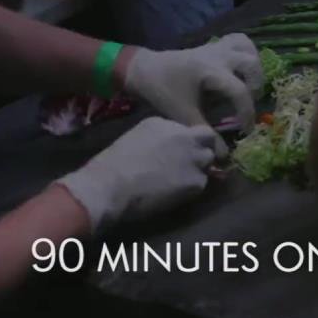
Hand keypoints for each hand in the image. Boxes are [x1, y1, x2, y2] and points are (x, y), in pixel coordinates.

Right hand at [56, 117, 221, 231]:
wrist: (110, 185)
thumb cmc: (112, 164)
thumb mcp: (135, 138)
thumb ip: (158, 138)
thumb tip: (166, 148)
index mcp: (164, 123)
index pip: (188, 127)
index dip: (190, 139)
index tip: (183, 150)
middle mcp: (184, 136)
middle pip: (207, 138)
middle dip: (202, 148)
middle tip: (190, 163)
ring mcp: (194, 157)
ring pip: (208, 161)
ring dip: (198, 168)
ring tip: (181, 180)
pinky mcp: (196, 180)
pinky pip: (202, 183)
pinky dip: (192, 188)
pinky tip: (176, 194)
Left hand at [124, 34, 261, 133]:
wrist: (145, 69)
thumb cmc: (163, 91)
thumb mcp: (183, 114)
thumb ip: (205, 132)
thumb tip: (223, 156)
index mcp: (211, 71)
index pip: (240, 91)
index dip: (247, 113)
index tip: (245, 130)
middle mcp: (219, 55)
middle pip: (251, 65)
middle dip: (254, 87)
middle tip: (246, 104)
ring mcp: (218, 47)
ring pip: (249, 50)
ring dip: (254, 69)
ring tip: (248, 86)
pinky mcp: (215, 45)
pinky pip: (240, 40)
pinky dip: (247, 52)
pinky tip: (243, 67)